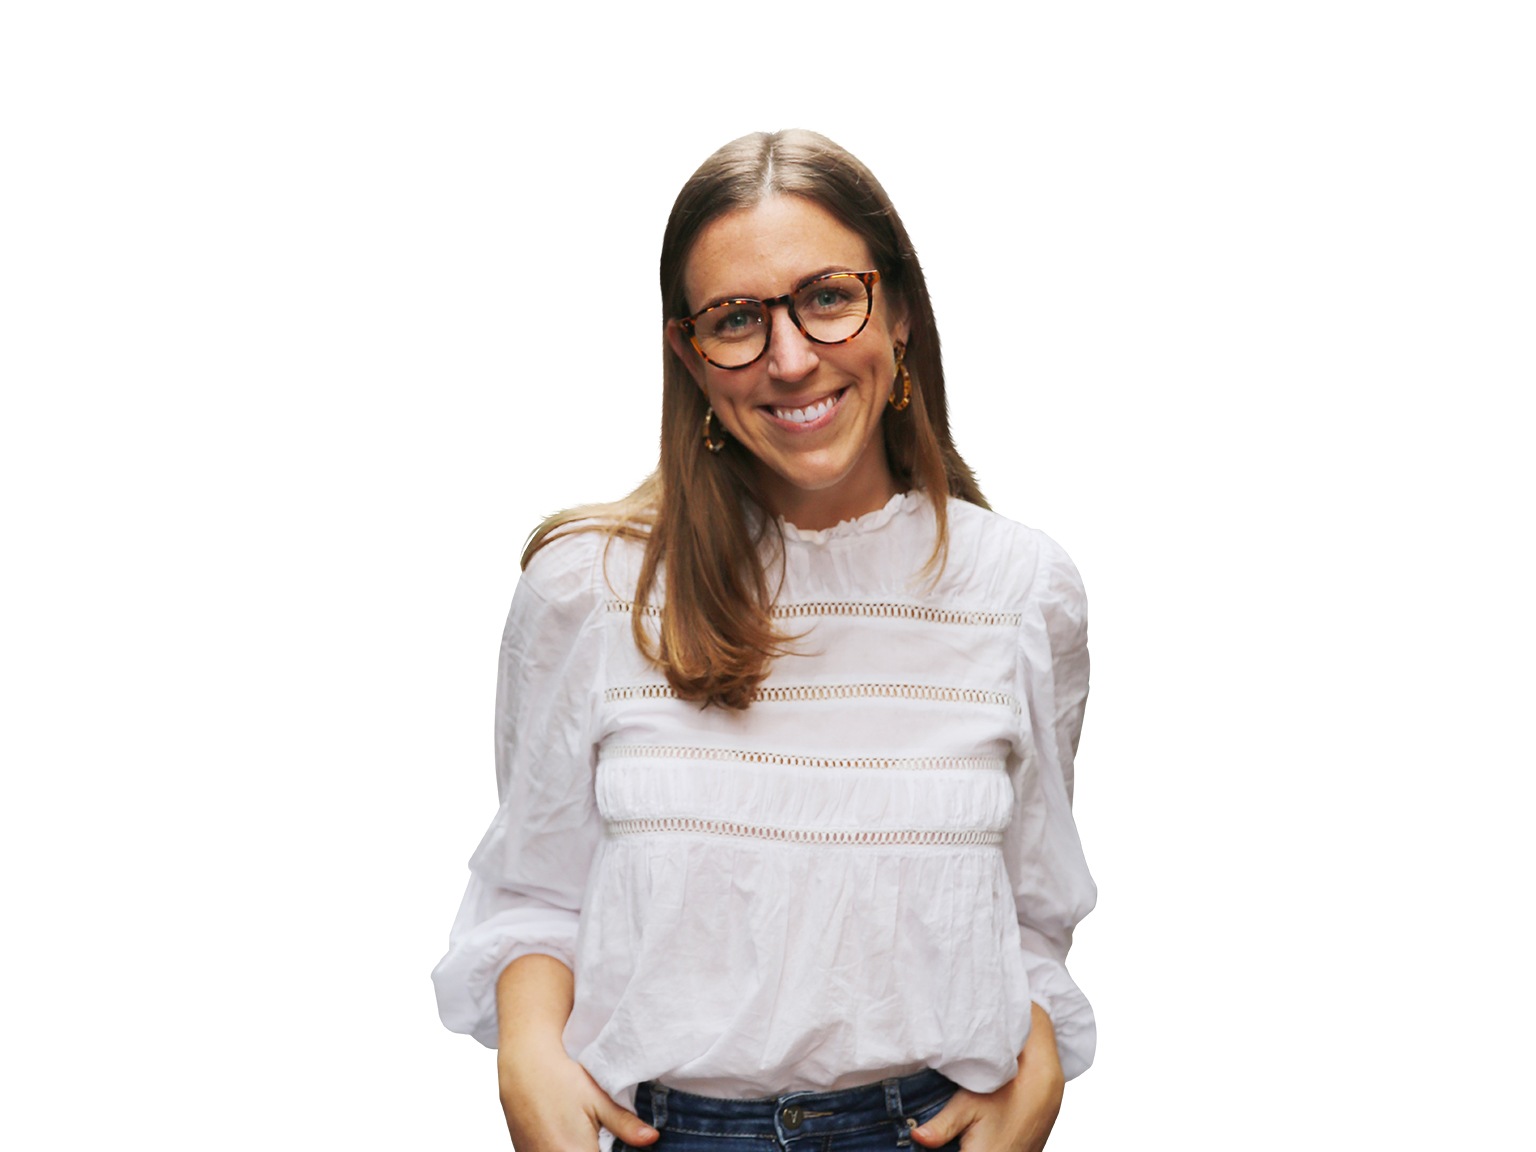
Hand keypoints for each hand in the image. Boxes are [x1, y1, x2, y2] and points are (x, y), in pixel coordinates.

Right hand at [498, 1040, 659, 1151]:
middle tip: (601, 1135)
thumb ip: (626, 1124)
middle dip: (600, 1150)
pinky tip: (570, 1136)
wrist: (523, 1066)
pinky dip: (563, 1148)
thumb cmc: (561, 1079)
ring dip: (582, 1149)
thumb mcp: (598, 1098)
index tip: (616, 1144)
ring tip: (585, 1134)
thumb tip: (652, 1138)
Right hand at [910, 1004, 1064, 1151]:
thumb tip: (916, 1132)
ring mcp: (1052, 1090)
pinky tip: (997, 1052)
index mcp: (1044, 1074)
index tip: (990, 992)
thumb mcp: (968, 1120)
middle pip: (1039, 1028)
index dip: (1015, 1002)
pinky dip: (1019, 1051)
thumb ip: (943, 1117)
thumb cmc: (998, 1149)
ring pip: (1038, 1044)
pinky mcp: (1044, 1099)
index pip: (1039, 1018)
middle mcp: (1054, 1079)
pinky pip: (1036, 1060)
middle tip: (985, 1004)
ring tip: (988, 1024)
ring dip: (1015, 1034)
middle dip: (1013, 1015)